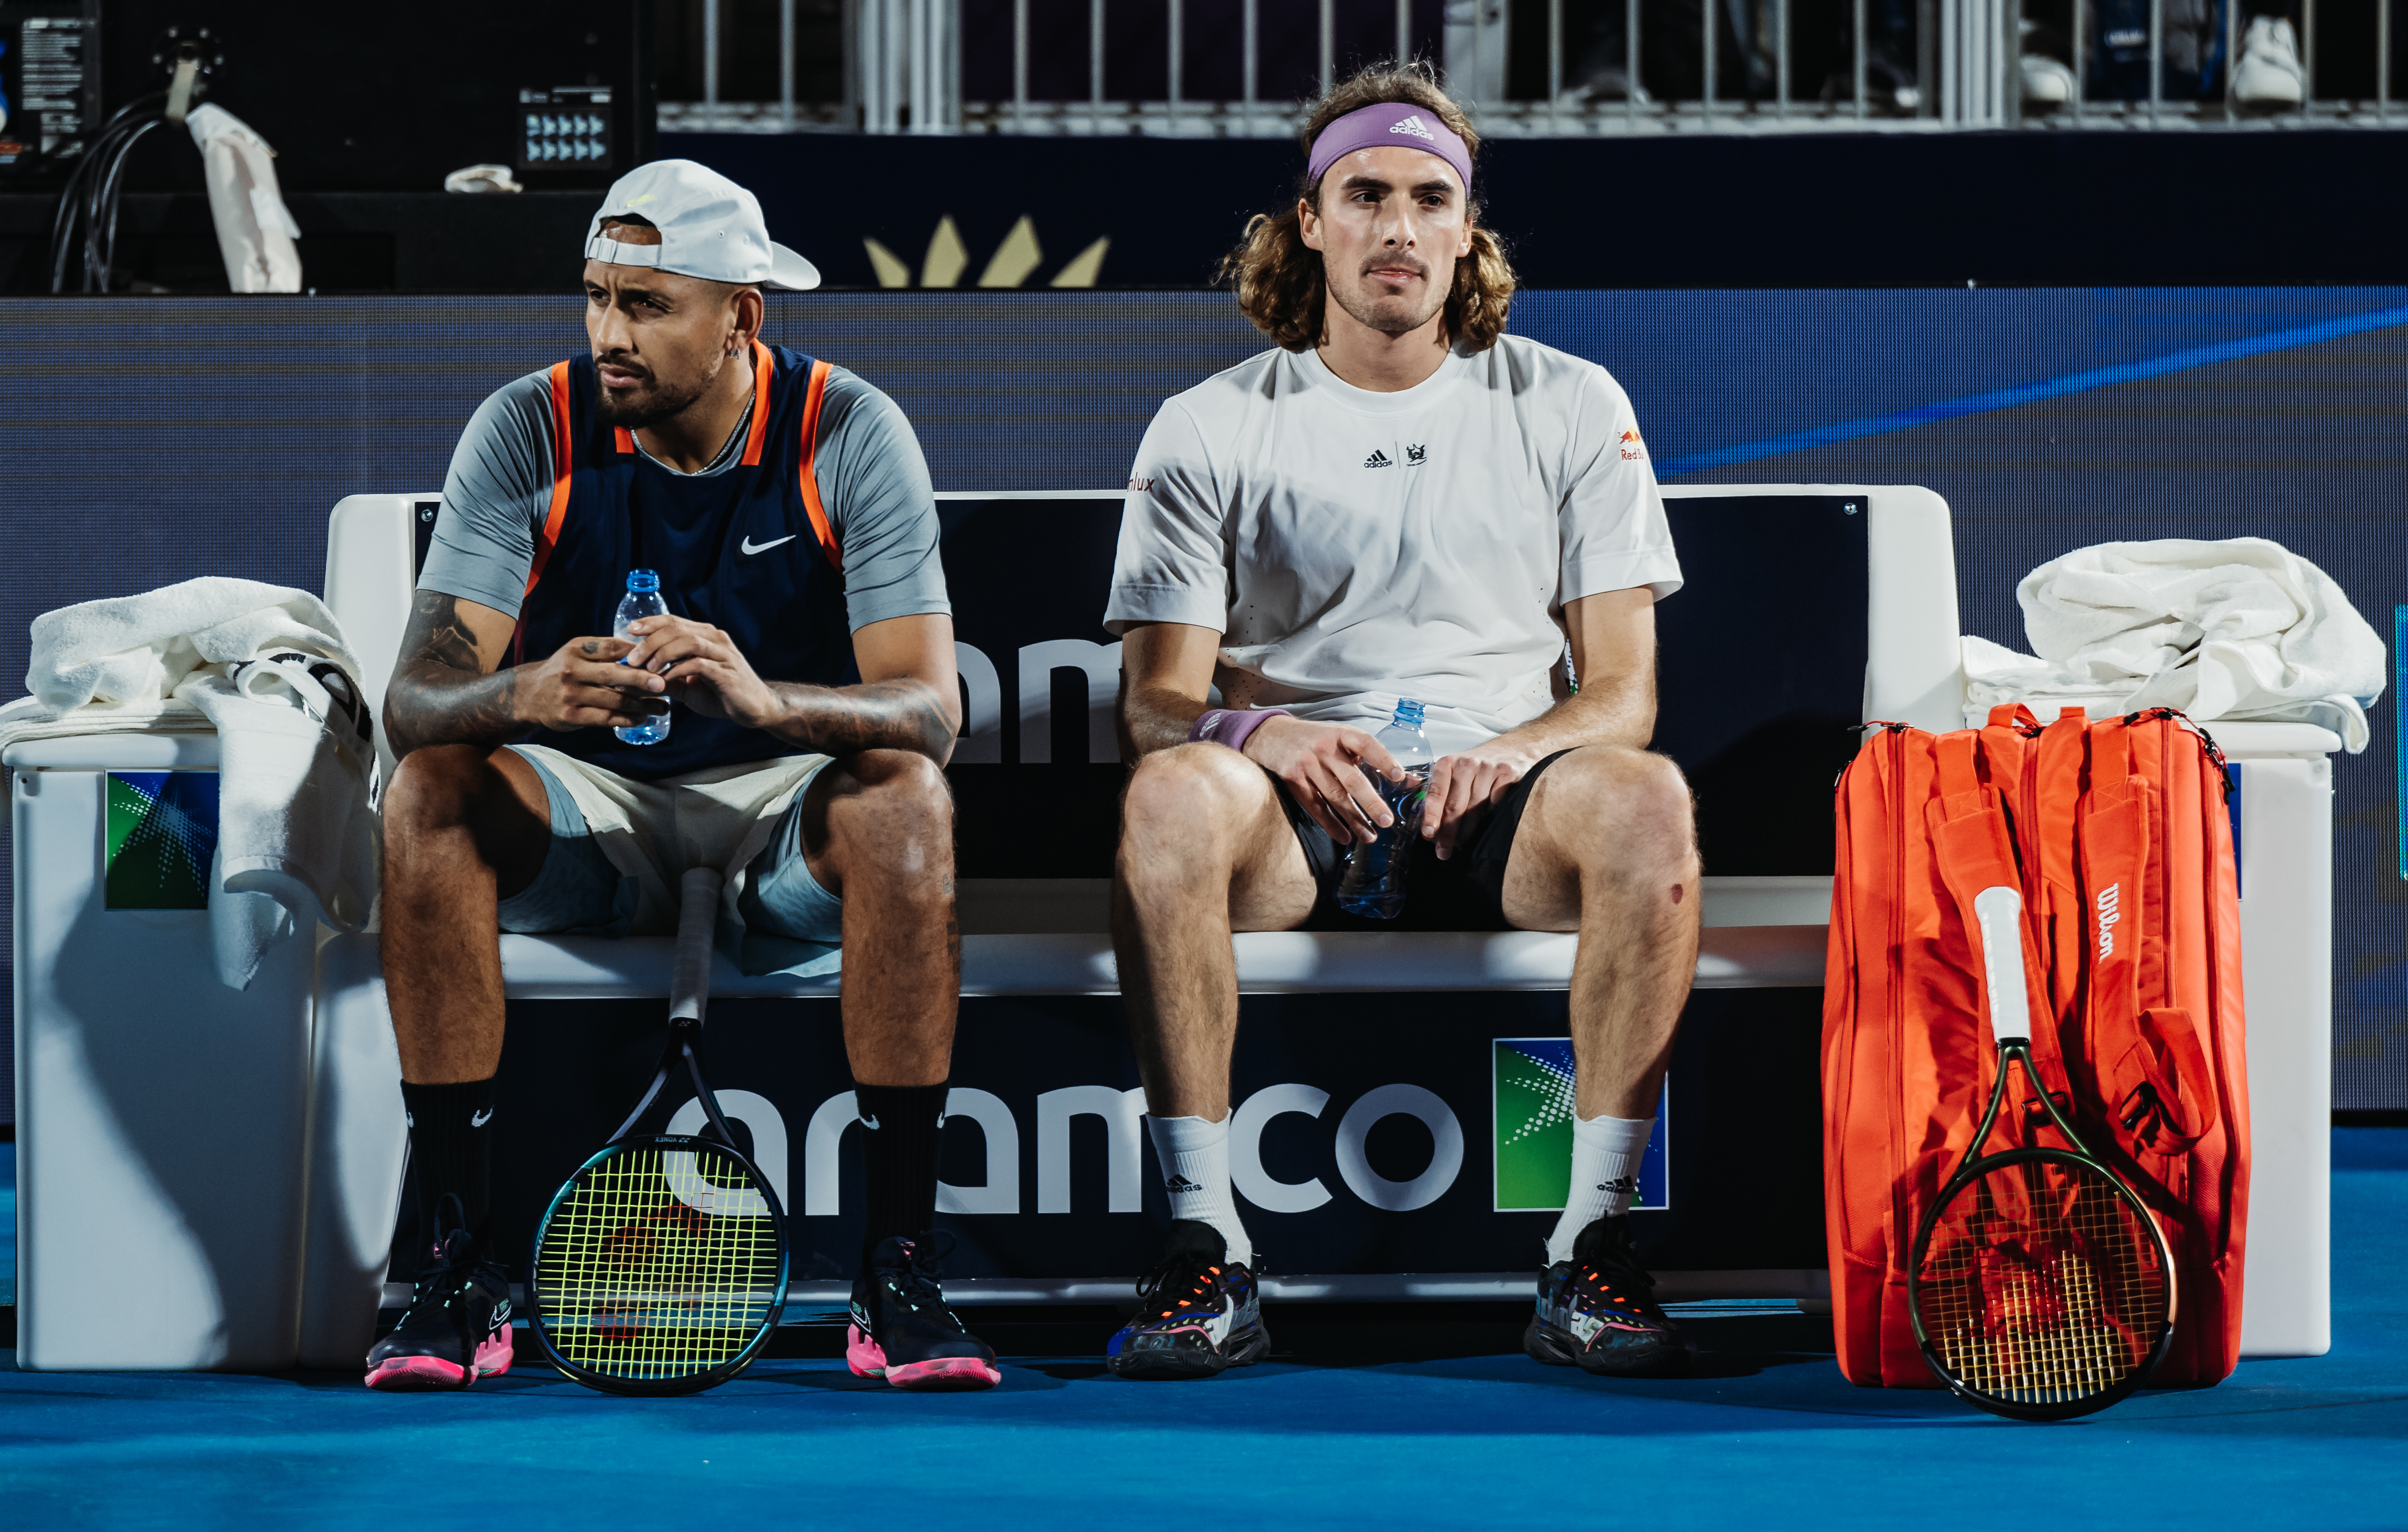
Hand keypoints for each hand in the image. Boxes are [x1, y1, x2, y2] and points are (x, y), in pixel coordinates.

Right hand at [515, 635, 665, 731]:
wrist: (529, 695)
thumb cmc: (562, 671)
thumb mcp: (576, 653)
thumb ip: (604, 651)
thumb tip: (643, 650)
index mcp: (577, 650)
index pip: (612, 648)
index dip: (637, 653)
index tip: (659, 658)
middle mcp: (572, 670)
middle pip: (614, 674)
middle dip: (643, 679)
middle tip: (664, 683)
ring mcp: (571, 694)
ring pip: (614, 700)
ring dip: (642, 705)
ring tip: (663, 706)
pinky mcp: (571, 716)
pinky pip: (606, 718)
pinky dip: (627, 719)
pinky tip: (643, 718)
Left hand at [623, 615, 779, 728]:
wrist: (755, 708)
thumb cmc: (721, 694)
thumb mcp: (687, 686)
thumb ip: (664, 680)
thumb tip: (632, 682)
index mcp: (706, 636)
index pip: (674, 621)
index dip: (651, 623)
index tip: (630, 630)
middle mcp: (715, 639)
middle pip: (677, 629)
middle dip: (650, 642)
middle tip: (634, 659)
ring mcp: (723, 654)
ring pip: (687, 641)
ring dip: (663, 654)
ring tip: (648, 669)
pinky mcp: (727, 672)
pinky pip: (698, 664)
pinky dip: (678, 670)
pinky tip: (666, 679)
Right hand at [1242, 716, 1412, 845]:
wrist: (1272, 735)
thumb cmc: (1317, 739)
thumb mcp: (1343, 739)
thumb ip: (1373, 758)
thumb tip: (1410, 781)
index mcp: (1342, 734)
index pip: (1366, 744)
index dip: (1383, 759)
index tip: (1399, 776)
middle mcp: (1324, 748)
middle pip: (1351, 778)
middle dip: (1370, 802)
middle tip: (1387, 821)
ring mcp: (1307, 764)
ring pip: (1335, 797)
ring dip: (1354, 819)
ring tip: (1370, 836)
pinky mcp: (1293, 780)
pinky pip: (1315, 806)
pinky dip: (1330, 824)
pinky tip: (1345, 836)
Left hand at [1421, 739, 1546, 858]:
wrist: (1512, 749)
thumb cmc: (1478, 768)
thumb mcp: (1455, 772)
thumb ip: (1441, 792)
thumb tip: (1430, 826)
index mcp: (1448, 763)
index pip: (1436, 793)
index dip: (1431, 815)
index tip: (1429, 834)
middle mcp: (1467, 763)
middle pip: (1455, 806)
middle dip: (1448, 833)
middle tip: (1443, 852)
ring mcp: (1489, 768)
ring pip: (1475, 809)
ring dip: (1468, 830)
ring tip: (1462, 843)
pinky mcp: (1508, 774)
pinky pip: (1496, 804)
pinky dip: (1491, 816)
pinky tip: (1486, 823)